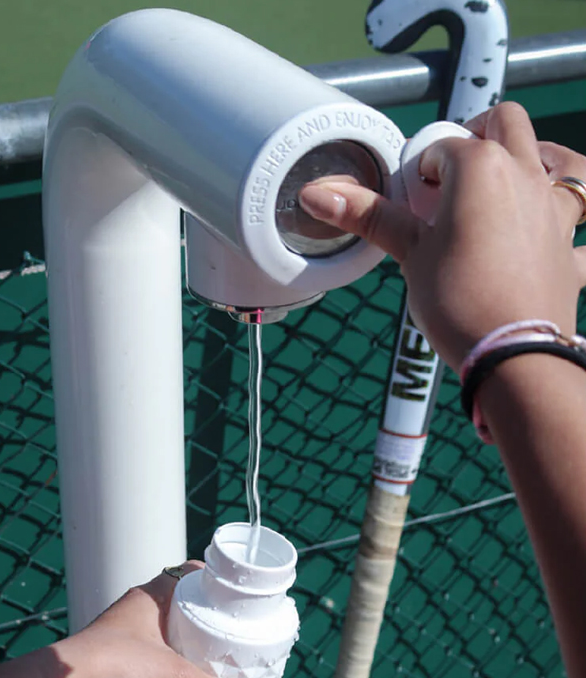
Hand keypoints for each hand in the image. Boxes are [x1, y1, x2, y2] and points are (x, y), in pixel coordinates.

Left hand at [43, 562, 266, 677]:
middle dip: (211, 626)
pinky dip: (175, 677)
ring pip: (171, 640)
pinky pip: (157, 666)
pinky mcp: (121, 668)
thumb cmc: (107, 665)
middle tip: (239, 641)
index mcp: (152, 596)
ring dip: (193, 653)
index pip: (191, 576)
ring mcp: (129, 639)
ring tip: (221, 669)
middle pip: (186, 610)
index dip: (217, 585)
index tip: (242, 600)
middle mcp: (140, 613)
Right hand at [298, 102, 585, 372]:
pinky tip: (561, 237)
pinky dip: (575, 226)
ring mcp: (558, 212)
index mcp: (481, 168)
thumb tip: (316, 192)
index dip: (420, 170)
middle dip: (479, 134)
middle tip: (453, 174)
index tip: (410, 200)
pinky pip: (585, 227)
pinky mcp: (574, 251)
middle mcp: (528, 176)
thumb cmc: (456, 299)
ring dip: (541, 160)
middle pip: (508, 124)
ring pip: (566, 161)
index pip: (441, 147)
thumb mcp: (408, 254)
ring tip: (511, 185)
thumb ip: (369, 215)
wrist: (512, 355)